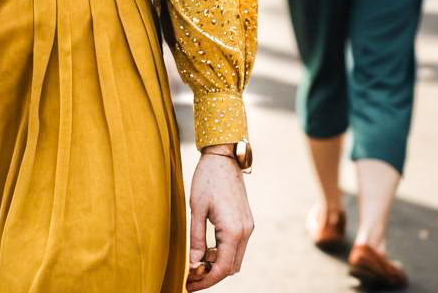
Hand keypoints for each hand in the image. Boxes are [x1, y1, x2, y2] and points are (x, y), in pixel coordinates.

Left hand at [186, 149, 253, 289]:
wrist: (223, 157)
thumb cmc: (207, 179)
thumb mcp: (196, 209)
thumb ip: (196, 238)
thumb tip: (194, 264)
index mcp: (233, 230)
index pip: (222, 268)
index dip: (206, 280)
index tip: (190, 285)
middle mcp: (245, 231)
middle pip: (231, 267)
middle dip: (211, 276)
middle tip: (190, 278)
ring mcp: (248, 227)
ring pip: (235, 258)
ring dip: (217, 265)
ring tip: (196, 264)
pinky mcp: (246, 222)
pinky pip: (236, 246)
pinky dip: (223, 253)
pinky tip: (207, 250)